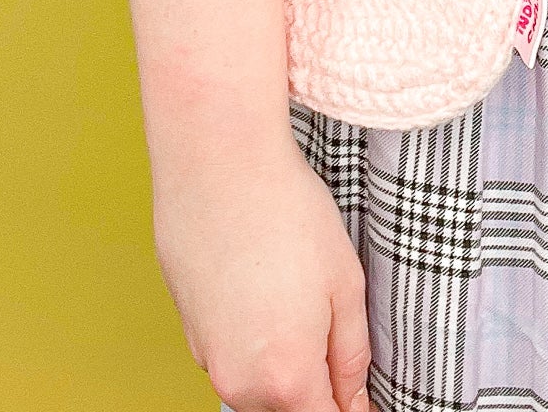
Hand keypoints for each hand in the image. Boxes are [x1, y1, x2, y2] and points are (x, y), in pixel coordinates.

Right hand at [154, 134, 369, 411]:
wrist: (218, 161)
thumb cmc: (287, 211)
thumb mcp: (346, 283)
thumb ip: (352, 356)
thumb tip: (355, 399)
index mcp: (288, 377)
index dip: (351, 406)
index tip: (361, 391)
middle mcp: (239, 381)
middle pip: (288, 408)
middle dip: (314, 384)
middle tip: (330, 320)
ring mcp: (206, 357)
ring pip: (255, 386)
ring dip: (279, 360)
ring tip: (293, 291)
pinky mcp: (186, 329)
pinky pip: (228, 353)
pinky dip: (248, 335)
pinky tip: (261, 284)